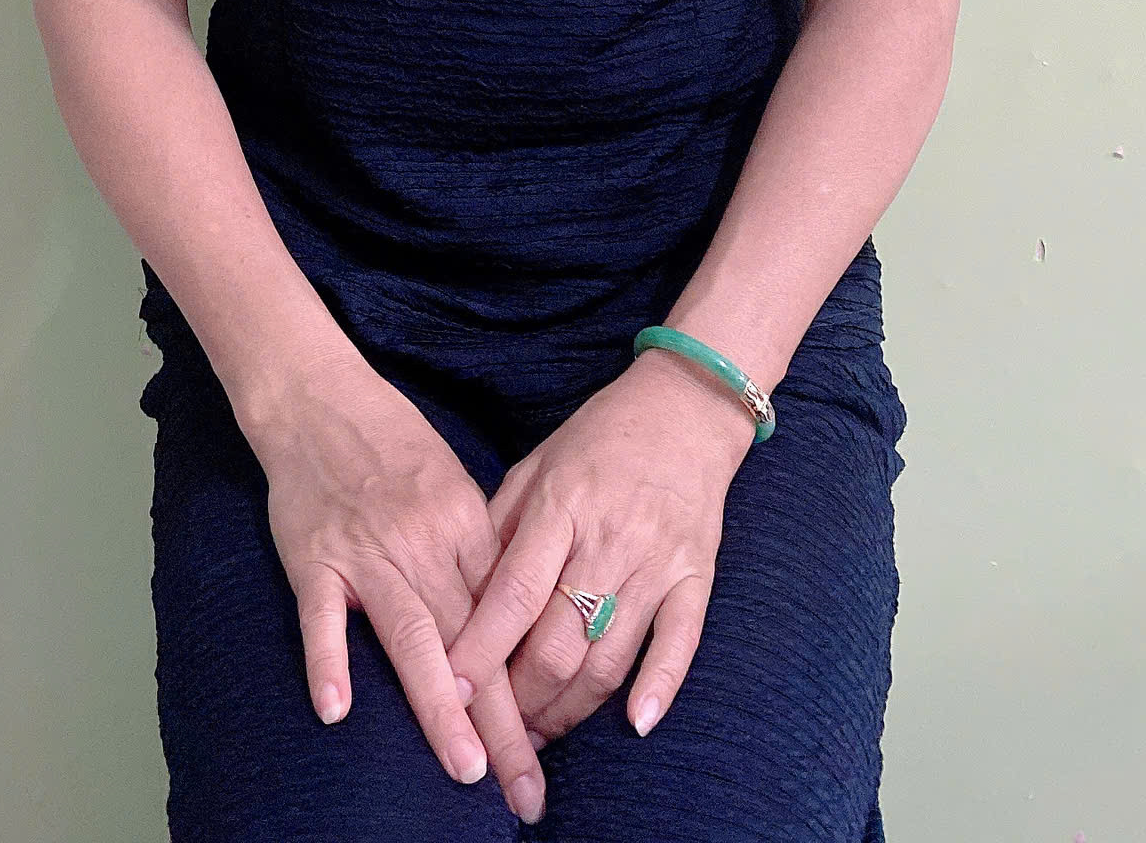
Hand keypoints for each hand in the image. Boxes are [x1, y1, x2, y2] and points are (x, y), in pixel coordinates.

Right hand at [253, 360, 550, 823]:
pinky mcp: (314, 559)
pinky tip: (336, 711)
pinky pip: (322, 616)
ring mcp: (368, 556)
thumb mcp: (453, 488)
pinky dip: (329, 661)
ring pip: (412, 638)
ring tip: (466, 770)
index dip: (530, 689)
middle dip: (502, 726)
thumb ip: (478, 552)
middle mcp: (425, 548)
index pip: (508, 624)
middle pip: (471, 648)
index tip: (551, 750)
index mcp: (466, 530)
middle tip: (527, 793)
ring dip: (439, 708)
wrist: (320, 397)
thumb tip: (511, 620)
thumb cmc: (392, 443)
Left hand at [444, 352, 753, 745]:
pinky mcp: (695, 578)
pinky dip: (658, 689)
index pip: (514, 593)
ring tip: (538, 736)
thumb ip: (499, 526)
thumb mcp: (536, 466)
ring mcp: (656, 563)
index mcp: (561, 506)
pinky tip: (634, 725)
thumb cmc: (597, 439)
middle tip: (494, 728)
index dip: (481, 648)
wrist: (685, 408)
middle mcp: (608, 539)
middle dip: (520, 700)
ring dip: (570, 710)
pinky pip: (679, 644)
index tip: (450, 690)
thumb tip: (458, 592)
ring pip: (608, 659)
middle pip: (558, 643)